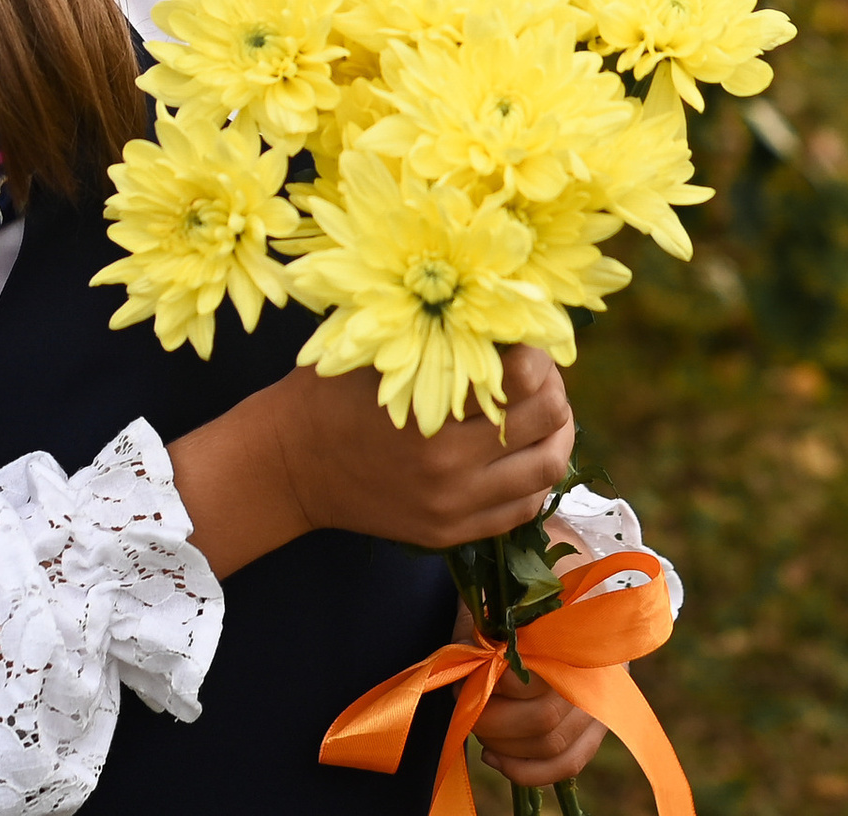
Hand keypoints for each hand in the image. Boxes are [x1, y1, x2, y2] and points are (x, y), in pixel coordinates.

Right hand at [167, 343, 573, 575]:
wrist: (290, 466)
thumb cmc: (333, 392)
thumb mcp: (383, 349)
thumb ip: (441, 337)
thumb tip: (505, 313)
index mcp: (433, 411)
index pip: (524, 379)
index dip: (537, 353)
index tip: (525, 339)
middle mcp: (450, 466)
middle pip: (545, 422)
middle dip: (553, 388)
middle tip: (541, 371)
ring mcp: (452, 507)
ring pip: (545, 472)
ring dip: (557, 435)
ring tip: (546, 411)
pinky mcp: (448, 533)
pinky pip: (520, 510)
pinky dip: (536, 478)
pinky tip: (526, 452)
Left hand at [464, 605, 607, 788]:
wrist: (578, 598)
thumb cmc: (530, 599)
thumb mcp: (503, 598)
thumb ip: (485, 627)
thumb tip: (467, 663)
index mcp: (576, 632)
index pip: (530, 674)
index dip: (492, 683)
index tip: (465, 678)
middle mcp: (596, 672)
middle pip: (542, 718)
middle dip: (492, 720)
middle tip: (465, 706)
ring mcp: (601, 704)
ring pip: (550, 746)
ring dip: (504, 746)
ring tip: (479, 727)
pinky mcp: (598, 728)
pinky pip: (567, 764)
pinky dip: (526, 771)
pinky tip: (495, 756)